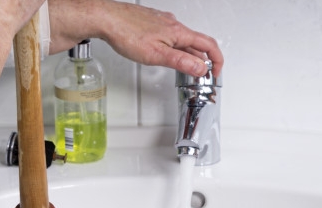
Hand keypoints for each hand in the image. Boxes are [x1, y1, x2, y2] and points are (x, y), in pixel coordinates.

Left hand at [48, 0, 222, 76]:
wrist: (105, 18)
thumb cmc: (126, 33)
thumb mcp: (157, 55)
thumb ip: (181, 62)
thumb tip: (201, 68)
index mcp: (179, 32)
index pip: (209, 45)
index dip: (217, 61)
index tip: (215, 73)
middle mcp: (173, 24)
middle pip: (197, 43)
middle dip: (202, 60)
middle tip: (200, 75)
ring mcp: (163, 22)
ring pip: (183, 39)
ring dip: (188, 54)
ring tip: (184, 67)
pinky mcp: (152, 22)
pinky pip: (171, 35)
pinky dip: (175, 47)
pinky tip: (165, 53)